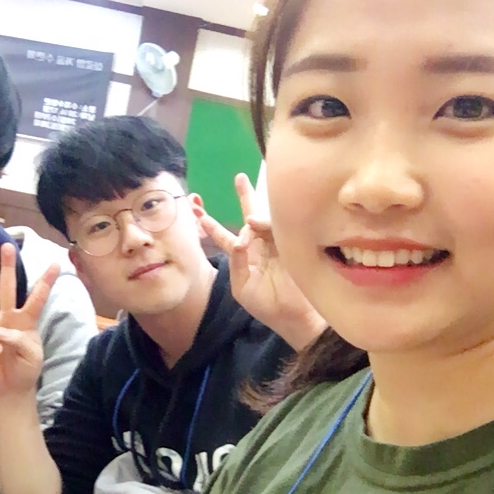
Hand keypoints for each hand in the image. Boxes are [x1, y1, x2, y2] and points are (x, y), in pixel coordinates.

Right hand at [0, 243, 60, 399]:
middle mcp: (10, 316)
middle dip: (6, 267)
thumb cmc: (25, 368)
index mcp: (28, 320)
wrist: (9, 386)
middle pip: (7, 287)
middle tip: (6, 246)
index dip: (46, 281)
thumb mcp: (32, 356)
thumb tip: (1, 330)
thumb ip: (20, 340)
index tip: (56, 264)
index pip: (38, 297)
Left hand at [201, 172, 325, 350]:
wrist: (294, 316)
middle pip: (249, 217)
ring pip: (263, 219)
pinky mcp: (291, 244)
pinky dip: (265, 224)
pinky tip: (254, 225)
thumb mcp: (242, 287)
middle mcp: (260, 246)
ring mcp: (277, 243)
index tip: (198, 212)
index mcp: (245, 257)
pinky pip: (277, 227)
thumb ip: (237, 262)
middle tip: (239, 177)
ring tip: (250, 217)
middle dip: (244, 196)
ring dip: (252, 211)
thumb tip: (240, 237)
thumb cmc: (267, 306)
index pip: (226, 237)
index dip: (212, 225)